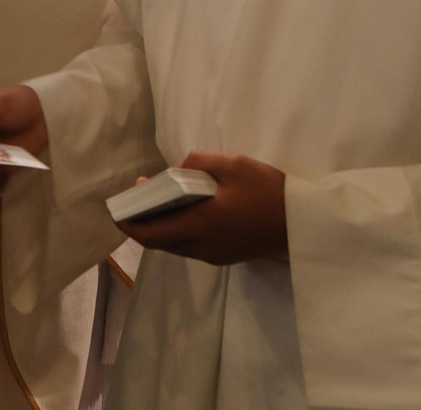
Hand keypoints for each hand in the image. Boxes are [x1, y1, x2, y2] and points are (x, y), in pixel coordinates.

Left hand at [116, 151, 287, 265]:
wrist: (305, 221)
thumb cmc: (268, 190)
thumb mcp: (232, 164)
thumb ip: (197, 164)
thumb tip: (175, 172)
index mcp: (200, 226)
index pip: (151, 234)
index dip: (129, 225)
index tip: (115, 211)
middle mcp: (203, 247)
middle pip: (160, 242)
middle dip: (142, 223)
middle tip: (137, 199)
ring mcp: (216, 255)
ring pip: (175, 246)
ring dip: (161, 227)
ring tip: (157, 200)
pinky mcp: (227, 256)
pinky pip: (191, 246)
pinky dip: (178, 231)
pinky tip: (182, 210)